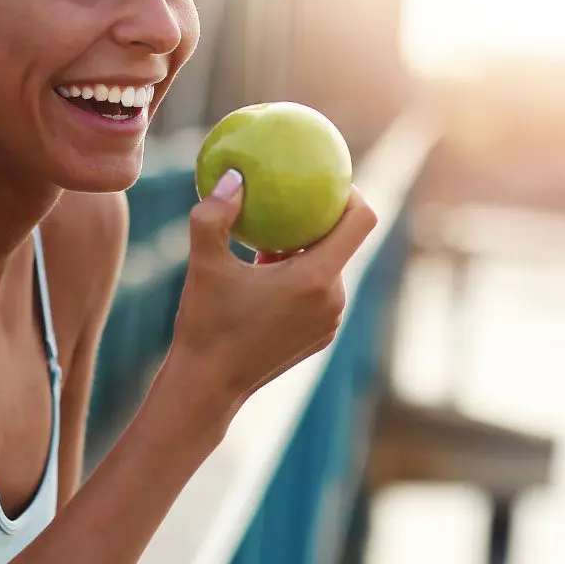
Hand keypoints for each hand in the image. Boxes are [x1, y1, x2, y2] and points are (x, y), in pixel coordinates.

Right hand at [169, 169, 377, 401]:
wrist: (208, 386)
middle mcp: (333, 300)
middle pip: (341, 244)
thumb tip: (235, 176)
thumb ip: (215, 214)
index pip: (360, 221)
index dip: (350, 193)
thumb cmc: (206, 324)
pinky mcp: (319, 337)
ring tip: (266, 243)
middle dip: (316, 222)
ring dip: (304, 252)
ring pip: (328, 270)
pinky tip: (264, 277)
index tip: (325, 181)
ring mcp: (329, 322)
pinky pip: (319, 295)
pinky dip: (300, 279)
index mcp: (315, 278)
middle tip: (284, 205)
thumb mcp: (204, 264)